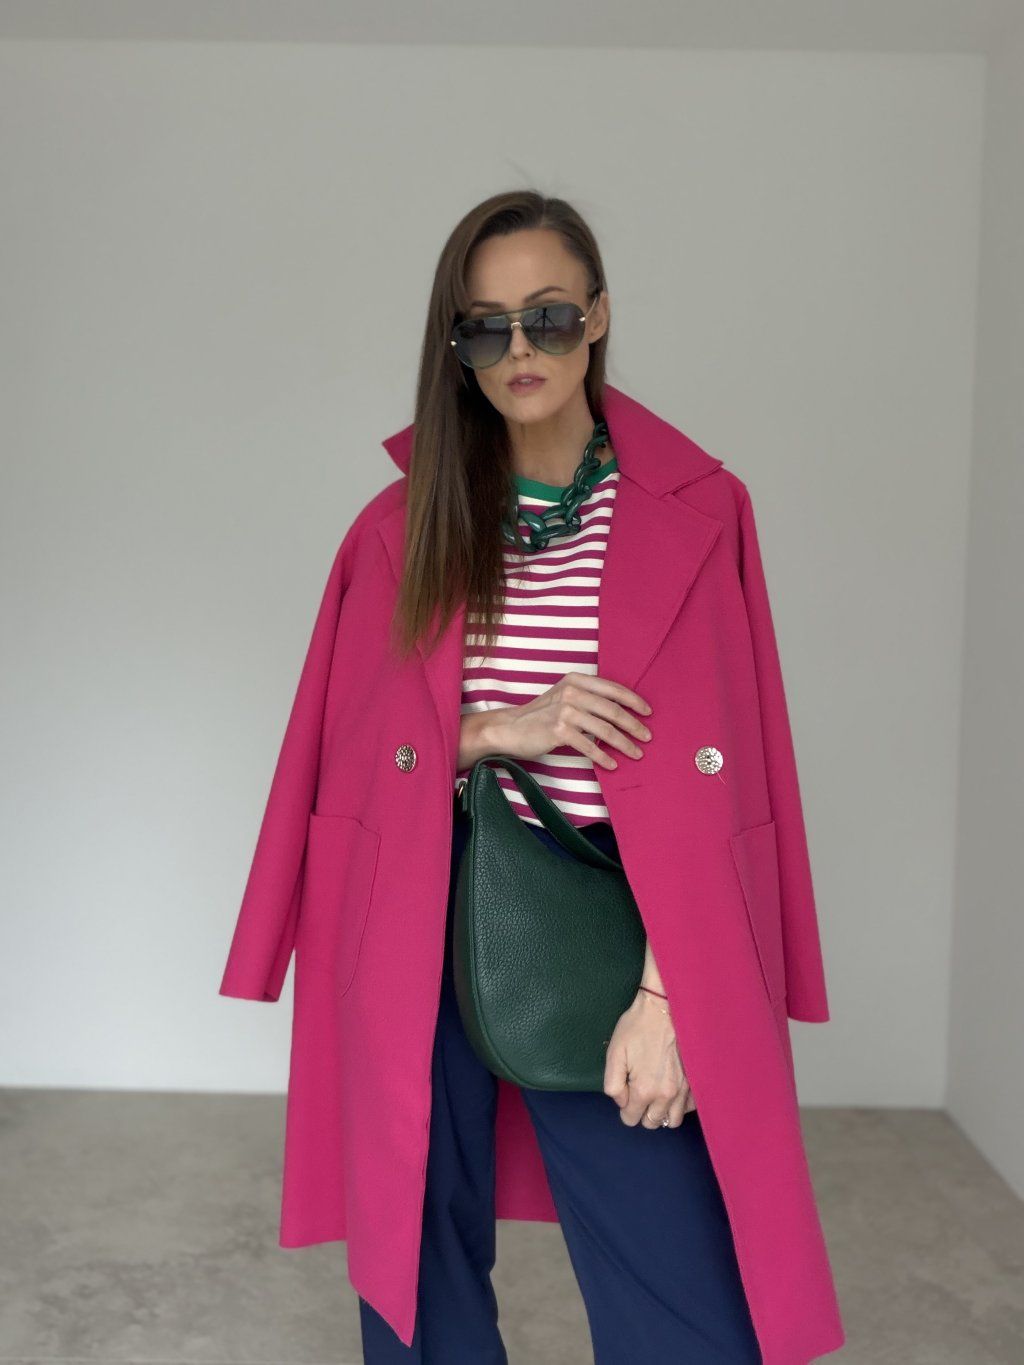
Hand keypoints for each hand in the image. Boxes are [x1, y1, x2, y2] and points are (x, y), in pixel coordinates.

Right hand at [466, 671, 651, 767]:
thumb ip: (588, 698)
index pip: (612, 689)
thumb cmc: (540, 715)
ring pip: (604, 729)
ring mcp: (565, 711)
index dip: (633, 701)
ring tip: (636, 754)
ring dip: (624, 744)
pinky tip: (612, 764)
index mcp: (576, 680)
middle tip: (647, 737)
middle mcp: (572, 692)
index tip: (648, 712)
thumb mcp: (564, 696)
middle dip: (634, 725)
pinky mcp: (559, 731)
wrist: (510, 728)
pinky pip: (589, 746)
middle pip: (612, 710)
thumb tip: (619, 712)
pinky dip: (603, 757)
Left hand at [603, 990, 695, 1128]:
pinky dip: (679, 1105)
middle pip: (652, 1123)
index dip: (624, 1109)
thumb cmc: (636, 1028)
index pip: (631, 1119)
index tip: (625, 1093)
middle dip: (642, 1112)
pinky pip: (688, 1107)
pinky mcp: (694, 1081)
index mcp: (644, 1090)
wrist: (664, 1008)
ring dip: (661, 1112)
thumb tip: (622, 1101)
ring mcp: (684, 1090)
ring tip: (654, 1094)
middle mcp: (666, 1095)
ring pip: (672, 1120)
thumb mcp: (614, 1053)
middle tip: (638, 1092)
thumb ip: (613, 1085)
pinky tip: (671, 1091)